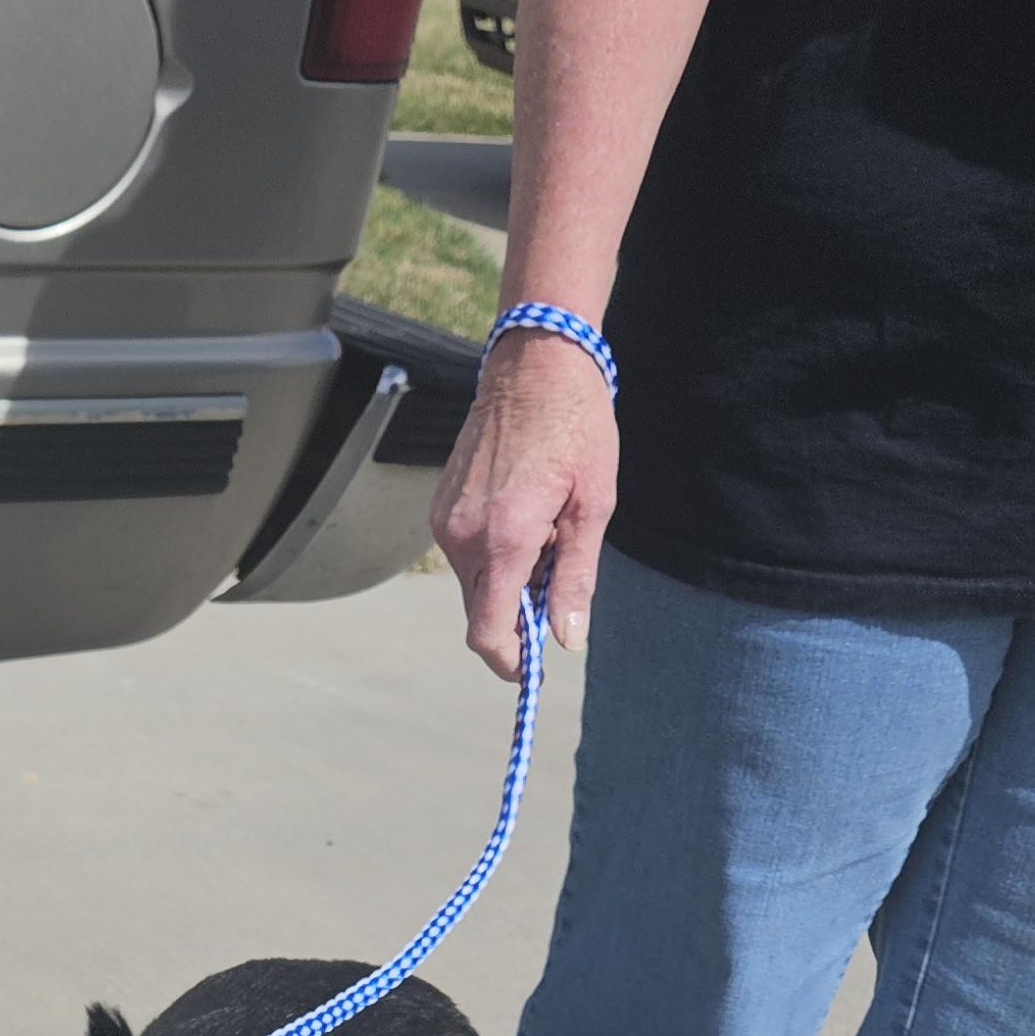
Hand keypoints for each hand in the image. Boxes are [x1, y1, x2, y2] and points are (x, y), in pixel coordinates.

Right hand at [430, 330, 619, 679]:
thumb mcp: (593, 506)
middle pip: (481, 612)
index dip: (510, 661)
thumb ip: (575, 578)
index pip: (488, 632)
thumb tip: (566, 637)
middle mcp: (462, 537)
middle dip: (516, 615)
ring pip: (474, 582)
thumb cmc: (575, 428)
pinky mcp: (441, 506)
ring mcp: (446, 521)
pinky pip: (465, 553)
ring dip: (508, 578)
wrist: (535, 365)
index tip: (530, 670)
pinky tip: (525, 514)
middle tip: (557, 580)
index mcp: (504, 541)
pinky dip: (495, 553)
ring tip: (546, 529)